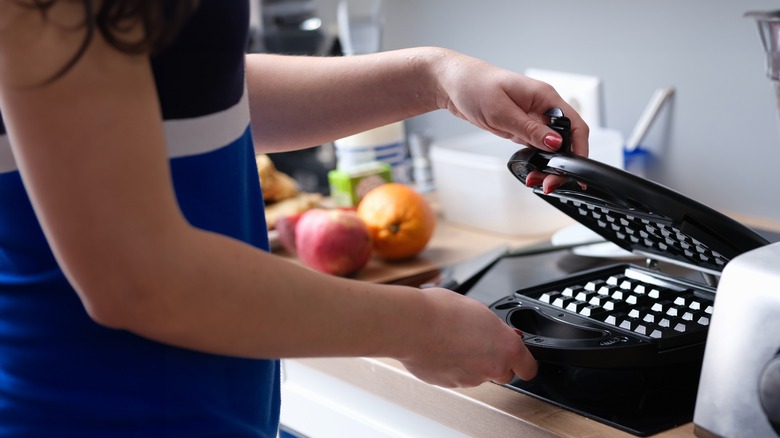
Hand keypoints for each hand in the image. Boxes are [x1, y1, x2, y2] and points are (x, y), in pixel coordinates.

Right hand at [398, 287, 536, 387]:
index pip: (528, 367)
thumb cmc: (441, 312)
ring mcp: (470, 379)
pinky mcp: (449, 384)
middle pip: (503, 372)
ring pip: (477, 374)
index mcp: (506, 347)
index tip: (518, 357)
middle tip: (479, 342)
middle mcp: (491, 367)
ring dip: (470, 361)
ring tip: (453, 339)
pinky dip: (452, 366)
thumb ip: (492, 327)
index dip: (523, 361)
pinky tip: (441, 348)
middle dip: (494, 360)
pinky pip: (456, 376)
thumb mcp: (478, 309)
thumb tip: (491, 331)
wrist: (412, 325)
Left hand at [433, 50, 588, 191]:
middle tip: (549, 183)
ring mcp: (531, 117)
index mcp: (544, 97)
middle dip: (560, 164)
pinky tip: (530, 173)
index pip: (574, 124)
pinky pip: (535, 147)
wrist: (452, 83)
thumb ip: (529, 129)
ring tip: (536, 182)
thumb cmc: (473, 85)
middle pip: (564, 140)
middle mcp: (541, 107)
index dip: (579, 148)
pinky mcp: (520, 126)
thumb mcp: (501, 111)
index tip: (576, 170)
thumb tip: (555, 143)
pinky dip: (535, 161)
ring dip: (547, 166)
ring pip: (550, 147)